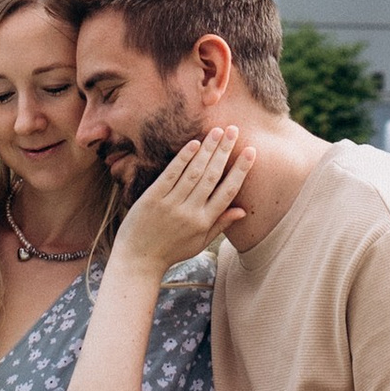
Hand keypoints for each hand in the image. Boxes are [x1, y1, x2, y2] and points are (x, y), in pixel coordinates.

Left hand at [114, 127, 251, 273]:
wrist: (138, 260)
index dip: (241, 170)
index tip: (251, 151)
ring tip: (217, 131)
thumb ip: (220, 224)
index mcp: (205, 222)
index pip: (228, 191)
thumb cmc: (171, 251)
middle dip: (225, 151)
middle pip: (212, 176)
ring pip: (194, 172)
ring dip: (207, 149)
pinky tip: (193, 143)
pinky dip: (183, 158)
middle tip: (234, 130)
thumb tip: (242, 210)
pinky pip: (171, 174)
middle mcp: (190, 212)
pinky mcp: (153, 198)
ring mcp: (171, 204)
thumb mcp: (199, 243)